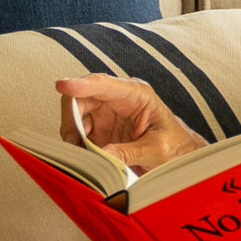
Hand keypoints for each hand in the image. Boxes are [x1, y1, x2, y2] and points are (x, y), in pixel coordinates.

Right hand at [53, 76, 199, 172]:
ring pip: (75, 113)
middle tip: (73, 139)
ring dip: (71, 131)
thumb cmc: (174, 146)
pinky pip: (77, 130)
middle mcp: (117, 99)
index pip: (104, 84)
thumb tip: (103, 155)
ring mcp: (106, 112)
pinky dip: (75, 142)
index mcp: (137, 94)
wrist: (177, 156)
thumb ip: (130, 152)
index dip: (81, 85)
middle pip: (81, 96)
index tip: (63, 86)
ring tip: (82, 151)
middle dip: (71, 116)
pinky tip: (83, 154)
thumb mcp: (157, 150)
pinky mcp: (99, 128)